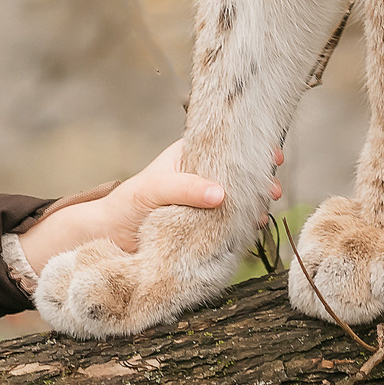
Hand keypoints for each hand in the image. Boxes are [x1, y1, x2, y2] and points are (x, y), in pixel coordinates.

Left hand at [17, 140, 285, 268]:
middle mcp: (199, 179)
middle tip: (273, 190)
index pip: (225, 146)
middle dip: (259, 181)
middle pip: (238, 175)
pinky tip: (251, 230)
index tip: (272, 154)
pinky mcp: (203, 229)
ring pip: (237, 201)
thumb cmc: (128, 204)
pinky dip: (242, 227)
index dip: (250, 148)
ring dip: (254, 206)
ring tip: (262, 213)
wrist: (110, 238)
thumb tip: (220, 193)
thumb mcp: (153, 189)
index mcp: (188, 158)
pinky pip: (228, 226)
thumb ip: (184, 188)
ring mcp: (203, 205)